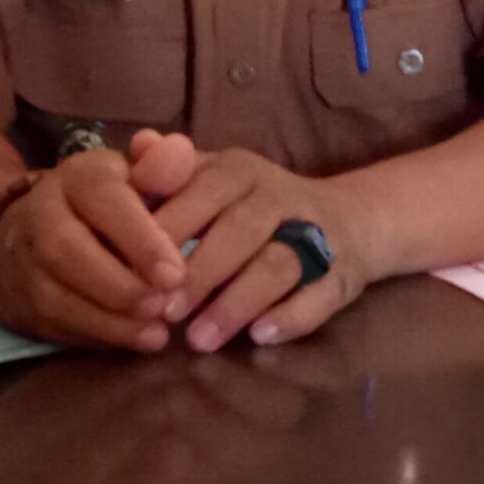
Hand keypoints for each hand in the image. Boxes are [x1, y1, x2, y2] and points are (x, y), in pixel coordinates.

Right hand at [0, 143, 189, 351]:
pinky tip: (135, 340)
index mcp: (77, 176)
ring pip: (57, 295)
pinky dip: (98, 337)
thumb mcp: (135, 178)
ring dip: (111, 320)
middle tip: (166, 305)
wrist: (29, 228)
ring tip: (158, 331)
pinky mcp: (19, 301)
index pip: (102, 200)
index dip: (138, 239)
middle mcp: (40, 213)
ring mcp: (22, 260)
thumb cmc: (106, 205)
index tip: (176, 272)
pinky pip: (54, 325)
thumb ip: (161, 169)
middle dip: (120, 284)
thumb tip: (179, 150)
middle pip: (68, 251)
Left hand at [150, 148, 375, 352]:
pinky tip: (258, 337)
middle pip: (240, 230)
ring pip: (276, 265)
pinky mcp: (341, 275)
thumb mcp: (209, 180)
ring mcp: (317, 235)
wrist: (349, 219)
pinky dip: (290, 317)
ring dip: (235, 303)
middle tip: (164, 313)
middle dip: (199, 273)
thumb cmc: (251, 206)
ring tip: (199, 340)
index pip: (202, 191)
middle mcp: (279, 195)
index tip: (134, 271)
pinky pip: (318, 296)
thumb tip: (139, 144)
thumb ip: (168, 171)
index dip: (168, 231)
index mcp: (239, 170)